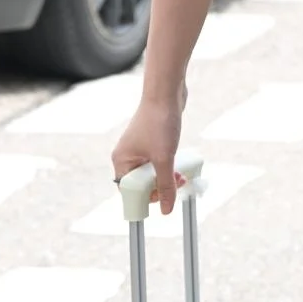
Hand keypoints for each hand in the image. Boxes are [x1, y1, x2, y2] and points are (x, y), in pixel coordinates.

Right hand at [111, 84, 187, 215]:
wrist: (167, 91)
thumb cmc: (160, 122)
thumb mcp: (164, 158)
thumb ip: (166, 185)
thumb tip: (166, 210)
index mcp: (121, 160)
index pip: (129, 191)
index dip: (146, 198)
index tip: (163, 200)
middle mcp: (127, 155)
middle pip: (141, 183)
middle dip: (159, 187)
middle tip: (176, 184)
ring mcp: (140, 148)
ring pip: (152, 173)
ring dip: (167, 177)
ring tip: (180, 176)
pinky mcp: (152, 141)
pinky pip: (158, 161)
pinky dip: (169, 166)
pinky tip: (179, 164)